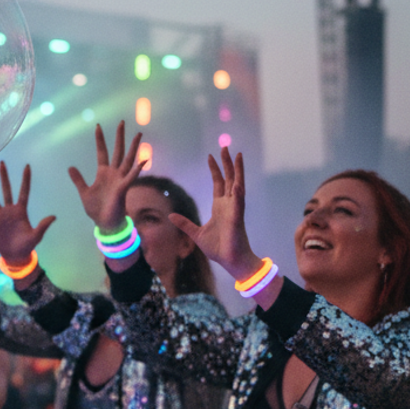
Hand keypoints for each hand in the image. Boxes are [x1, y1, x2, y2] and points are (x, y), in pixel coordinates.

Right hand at [0, 162, 54, 264]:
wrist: (16, 255)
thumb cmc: (27, 245)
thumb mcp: (36, 236)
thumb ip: (43, 226)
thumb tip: (54, 216)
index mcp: (21, 211)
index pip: (24, 192)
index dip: (26, 180)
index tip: (27, 166)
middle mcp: (9, 210)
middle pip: (6, 190)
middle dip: (4, 177)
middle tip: (2, 163)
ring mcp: (0, 216)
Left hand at [67, 123, 144, 230]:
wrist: (105, 224)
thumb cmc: (96, 209)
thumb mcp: (84, 192)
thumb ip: (78, 179)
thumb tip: (70, 167)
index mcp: (102, 173)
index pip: (101, 152)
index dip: (100, 140)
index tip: (98, 126)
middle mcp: (113, 173)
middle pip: (118, 151)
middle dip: (119, 137)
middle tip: (121, 122)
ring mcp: (120, 179)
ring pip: (128, 159)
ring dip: (133, 147)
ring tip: (138, 134)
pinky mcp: (124, 188)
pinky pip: (132, 177)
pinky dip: (138, 169)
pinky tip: (144, 160)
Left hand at [169, 147, 261, 279]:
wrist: (231, 261)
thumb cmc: (219, 248)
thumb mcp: (196, 233)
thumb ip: (184, 224)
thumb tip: (170, 216)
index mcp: (219, 207)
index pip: (218, 183)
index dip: (215, 169)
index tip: (210, 156)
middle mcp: (229, 205)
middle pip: (228, 178)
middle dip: (227, 163)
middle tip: (225, 147)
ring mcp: (234, 210)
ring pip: (237, 185)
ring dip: (237, 170)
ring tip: (238, 155)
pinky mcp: (237, 219)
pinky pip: (239, 202)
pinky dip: (238, 192)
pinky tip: (237, 182)